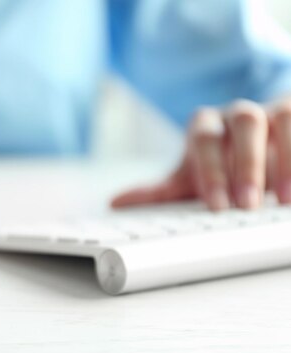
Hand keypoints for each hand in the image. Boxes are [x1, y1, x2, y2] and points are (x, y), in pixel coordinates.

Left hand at [112, 98, 290, 210]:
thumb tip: (115, 203)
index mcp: (205, 126)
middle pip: (245, 122)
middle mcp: (238, 113)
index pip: (205, 141)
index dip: (211, 172)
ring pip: (283, 116)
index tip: (217, 207)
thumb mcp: (190, 180)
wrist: (253, 146)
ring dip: (287, 156)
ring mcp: (273, 109)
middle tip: (247, 205)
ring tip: (285, 200)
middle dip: (247, 164)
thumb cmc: (218, 166)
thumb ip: (159, 191)